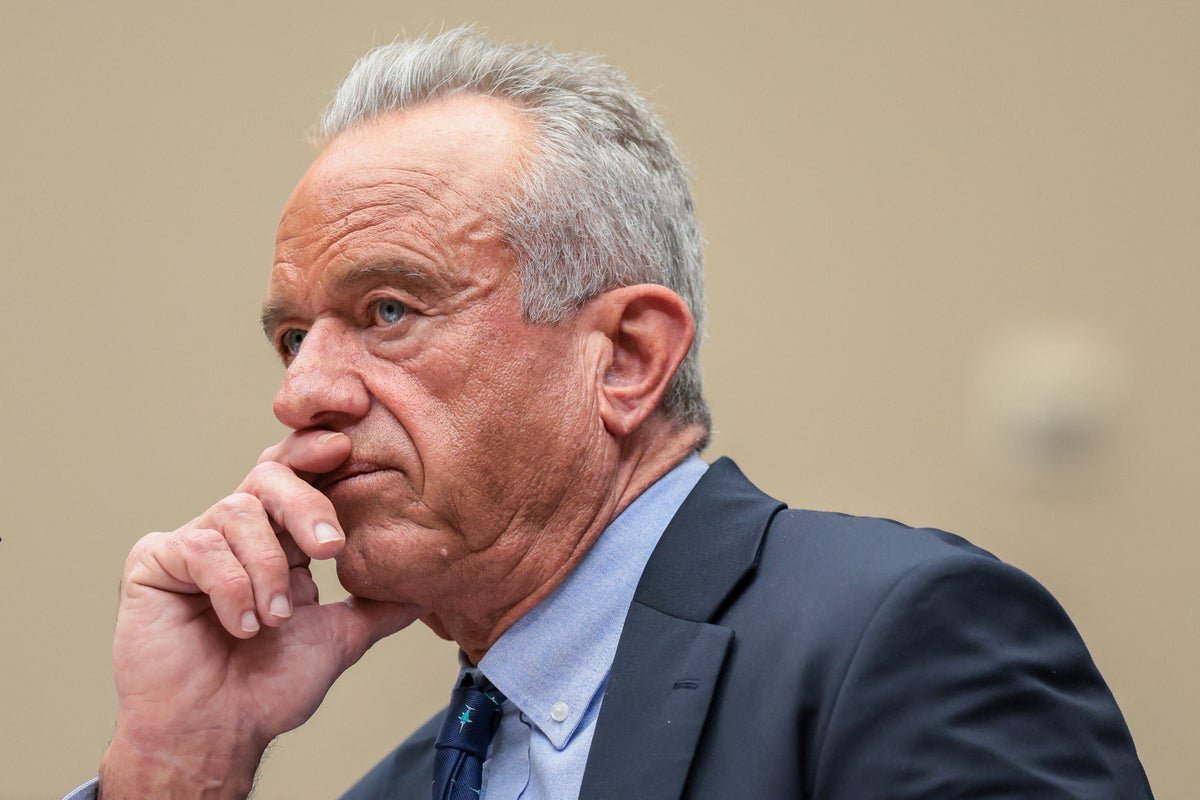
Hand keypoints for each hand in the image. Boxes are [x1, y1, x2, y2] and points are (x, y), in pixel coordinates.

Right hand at [98, 430, 422, 798]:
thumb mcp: (341, 637)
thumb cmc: (269, 689)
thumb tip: (429, 589)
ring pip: (238, 511)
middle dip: (306, 505)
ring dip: (268, 569)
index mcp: (279, 538)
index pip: (299, 475)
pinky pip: (200, 547)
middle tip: (330, 548)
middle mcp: (237, 531)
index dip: (317, 452)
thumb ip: (380, 607)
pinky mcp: (156, 560)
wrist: (218, 732)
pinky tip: (242, 625)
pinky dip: (230, 587)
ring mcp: (195, 542)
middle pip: (270, 475)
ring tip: (274, 621)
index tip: (345, 447)